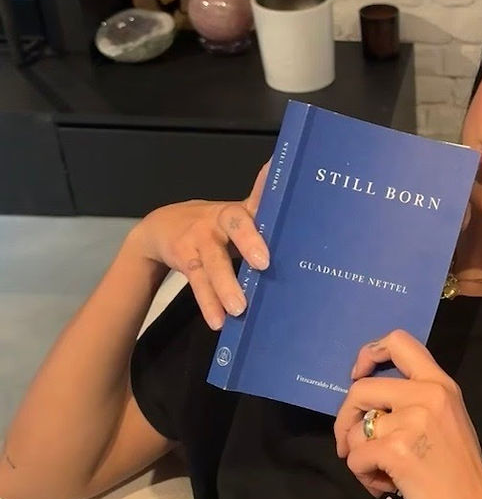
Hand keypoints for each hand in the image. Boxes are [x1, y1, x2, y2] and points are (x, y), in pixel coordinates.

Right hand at [126, 161, 270, 330]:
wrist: (162, 226)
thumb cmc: (216, 225)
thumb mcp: (238, 216)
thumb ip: (263, 216)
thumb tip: (302, 216)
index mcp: (240, 210)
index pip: (257, 197)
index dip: (266, 186)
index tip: (276, 177)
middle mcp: (220, 220)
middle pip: (235, 226)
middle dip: (249, 242)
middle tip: (263, 264)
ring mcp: (200, 239)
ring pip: (213, 262)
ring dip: (224, 286)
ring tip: (239, 309)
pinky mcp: (186, 259)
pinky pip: (198, 282)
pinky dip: (208, 303)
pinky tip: (218, 321)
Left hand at [333, 330, 481, 498]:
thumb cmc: (459, 475)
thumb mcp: (447, 420)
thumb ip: (417, 401)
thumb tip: (369, 401)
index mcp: (441, 384)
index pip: (399, 342)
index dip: (369, 354)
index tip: (358, 375)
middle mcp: (428, 394)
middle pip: (361, 388)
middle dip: (346, 419)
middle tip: (351, 443)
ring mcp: (412, 421)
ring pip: (355, 428)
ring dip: (359, 455)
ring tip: (383, 473)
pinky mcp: (396, 450)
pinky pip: (355, 457)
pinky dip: (363, 476)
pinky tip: (387, 486)